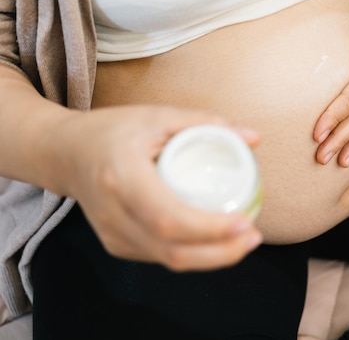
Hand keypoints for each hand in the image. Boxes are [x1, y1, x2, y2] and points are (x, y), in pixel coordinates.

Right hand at [47, 105, 262, 270]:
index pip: (168, 217)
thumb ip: (206, 123)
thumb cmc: (114, 130)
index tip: (245, 221)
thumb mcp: (158, 117)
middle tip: (253, 236)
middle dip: (221, 253)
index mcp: (121, 177)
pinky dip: (194, 253)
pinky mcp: (115, 244)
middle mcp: (112, 212)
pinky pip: (160, 256)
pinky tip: (217, 241)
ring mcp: (111, 234)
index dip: (210, 228)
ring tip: (244, 240)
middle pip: (171, 251)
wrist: (65, 153)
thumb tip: (255, 138)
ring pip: (168, 260)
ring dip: (212, 257)